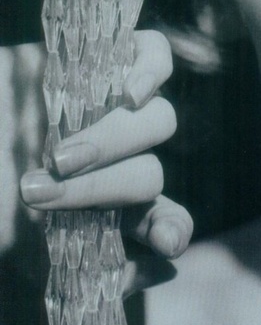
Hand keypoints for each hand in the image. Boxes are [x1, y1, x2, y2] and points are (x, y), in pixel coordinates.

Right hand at [20, 30, 192, 292]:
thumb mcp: (22, 251)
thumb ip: (90, 269)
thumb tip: (161, 270)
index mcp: (110, 208)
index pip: (167, 221)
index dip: (173, 229)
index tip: (165, 241)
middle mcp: (121, 160)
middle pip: (150, 173)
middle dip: (104, 189)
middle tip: (42, 195)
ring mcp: (116, 109)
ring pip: (158, 122)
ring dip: (114, 143)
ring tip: (60, 157)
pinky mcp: (105, 60)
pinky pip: (155, 54)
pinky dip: (152, 70)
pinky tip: (131, 93)